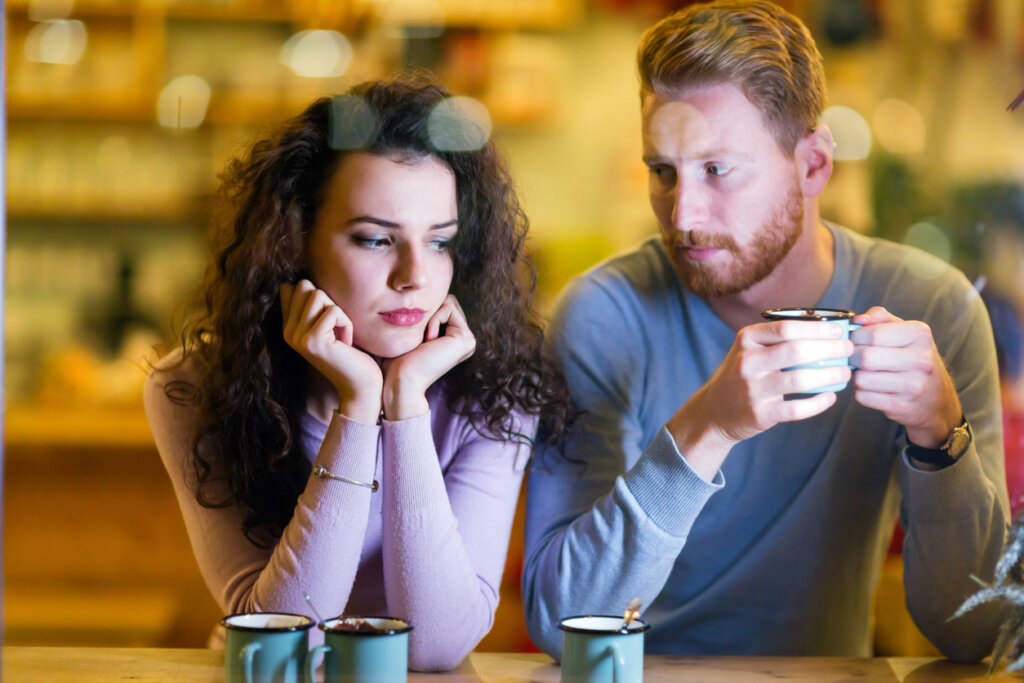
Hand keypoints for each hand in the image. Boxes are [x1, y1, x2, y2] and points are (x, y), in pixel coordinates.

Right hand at [280, 280, 382, 423]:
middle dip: (328, 301)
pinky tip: (346, 342)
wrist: (359, 385)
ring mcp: (297, 337)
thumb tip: (302, 280)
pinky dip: (346, 323)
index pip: (288, 288)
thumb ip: (312, 307)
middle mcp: (288, 332)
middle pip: (304, 287)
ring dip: (338, 312)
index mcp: (288, 327)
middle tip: (335, 326)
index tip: (326, 318)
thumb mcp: (327, 326)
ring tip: (340, 334)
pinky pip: (333, 311)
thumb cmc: (350, 353)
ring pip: (318, 295)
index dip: (313, 294)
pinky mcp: (312, 340)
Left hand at [381, 294, 475, 419]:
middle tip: (420, 338)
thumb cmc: (397, 359)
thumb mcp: (411, 331)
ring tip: (424, 341)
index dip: (425, 312)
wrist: (401, 381)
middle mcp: (464, 339)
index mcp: (454, 338)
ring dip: (430, 317)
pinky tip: (428, 341)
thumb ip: (422, 315)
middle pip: (447, 300)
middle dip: (429, 312)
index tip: (416, 337)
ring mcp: (468, 340)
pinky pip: (448, 308)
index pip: (442, 304)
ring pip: (449, 302)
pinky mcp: (466, 339)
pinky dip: (433, 320)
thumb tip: (420, 289)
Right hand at [667, 319, 852, 479]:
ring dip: (829, 375)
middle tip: (849, 349)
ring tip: (845, 372)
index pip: (787, 327)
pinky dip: (818, 403)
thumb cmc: (742, 375)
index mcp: (746, 339)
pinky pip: (797, 409)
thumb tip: (826, 329)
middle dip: (830, 349)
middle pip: (796, 350)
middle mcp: (747, 362)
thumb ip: (779, 338)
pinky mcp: (759, 414)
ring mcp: (752, 390)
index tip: (840, 330)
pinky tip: (830, 397)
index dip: (818, 328)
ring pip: (800, 379)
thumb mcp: (750, 349)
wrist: (714, 411)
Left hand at [850, 306, 961, 448]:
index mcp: (920, 334)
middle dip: (852, 357)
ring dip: (856, 376)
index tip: (855, 340)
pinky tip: (873, 388)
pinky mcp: (901, 406)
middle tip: (853, 357)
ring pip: (861, 378)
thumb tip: (857, 319)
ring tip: (866, 372)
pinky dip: (861, 392)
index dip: (855, 337)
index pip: (872, 334)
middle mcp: (921, 359)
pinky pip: (863, 396)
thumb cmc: (913, 358)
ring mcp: (913, 385)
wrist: (936, 399)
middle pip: (865, 357)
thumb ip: (880, 318)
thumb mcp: (905, 332)